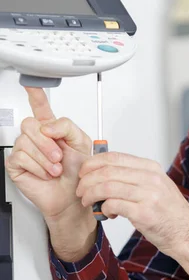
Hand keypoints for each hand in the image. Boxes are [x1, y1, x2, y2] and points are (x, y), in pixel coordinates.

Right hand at [6, 87, 92, 220]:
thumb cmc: (77, 171)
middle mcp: (36, 136)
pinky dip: (38, 167)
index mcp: (51, 128)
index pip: (40, 106)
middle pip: (30, 124)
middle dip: (47, 143)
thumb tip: (46, 126)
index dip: (34, 94)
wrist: (72, 196)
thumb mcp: (81, 143)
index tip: (30, 83)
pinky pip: (21, 157)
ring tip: (54, 169)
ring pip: (26, 142)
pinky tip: (45, 173)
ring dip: (45, 159)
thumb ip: (67, 127)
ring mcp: (24, 149)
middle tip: (58, 157)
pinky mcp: (16, 164)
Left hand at [77, 152, 188, 254]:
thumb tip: (104, 171)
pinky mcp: (144, 213)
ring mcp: (148, 195)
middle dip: (87, 180)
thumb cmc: (169, 212)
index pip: (114, 157)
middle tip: (81, 190)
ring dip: (91, 195)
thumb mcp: (156, 186)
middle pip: (107, 171)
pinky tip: (107, 213)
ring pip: (106, 187)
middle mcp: (150, 178)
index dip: (93, 163)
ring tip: (88, 202)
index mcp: (151, 168)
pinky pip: (113, 204)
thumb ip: (134, 176)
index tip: (84, 172)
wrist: (187, 233)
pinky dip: (104, 208)